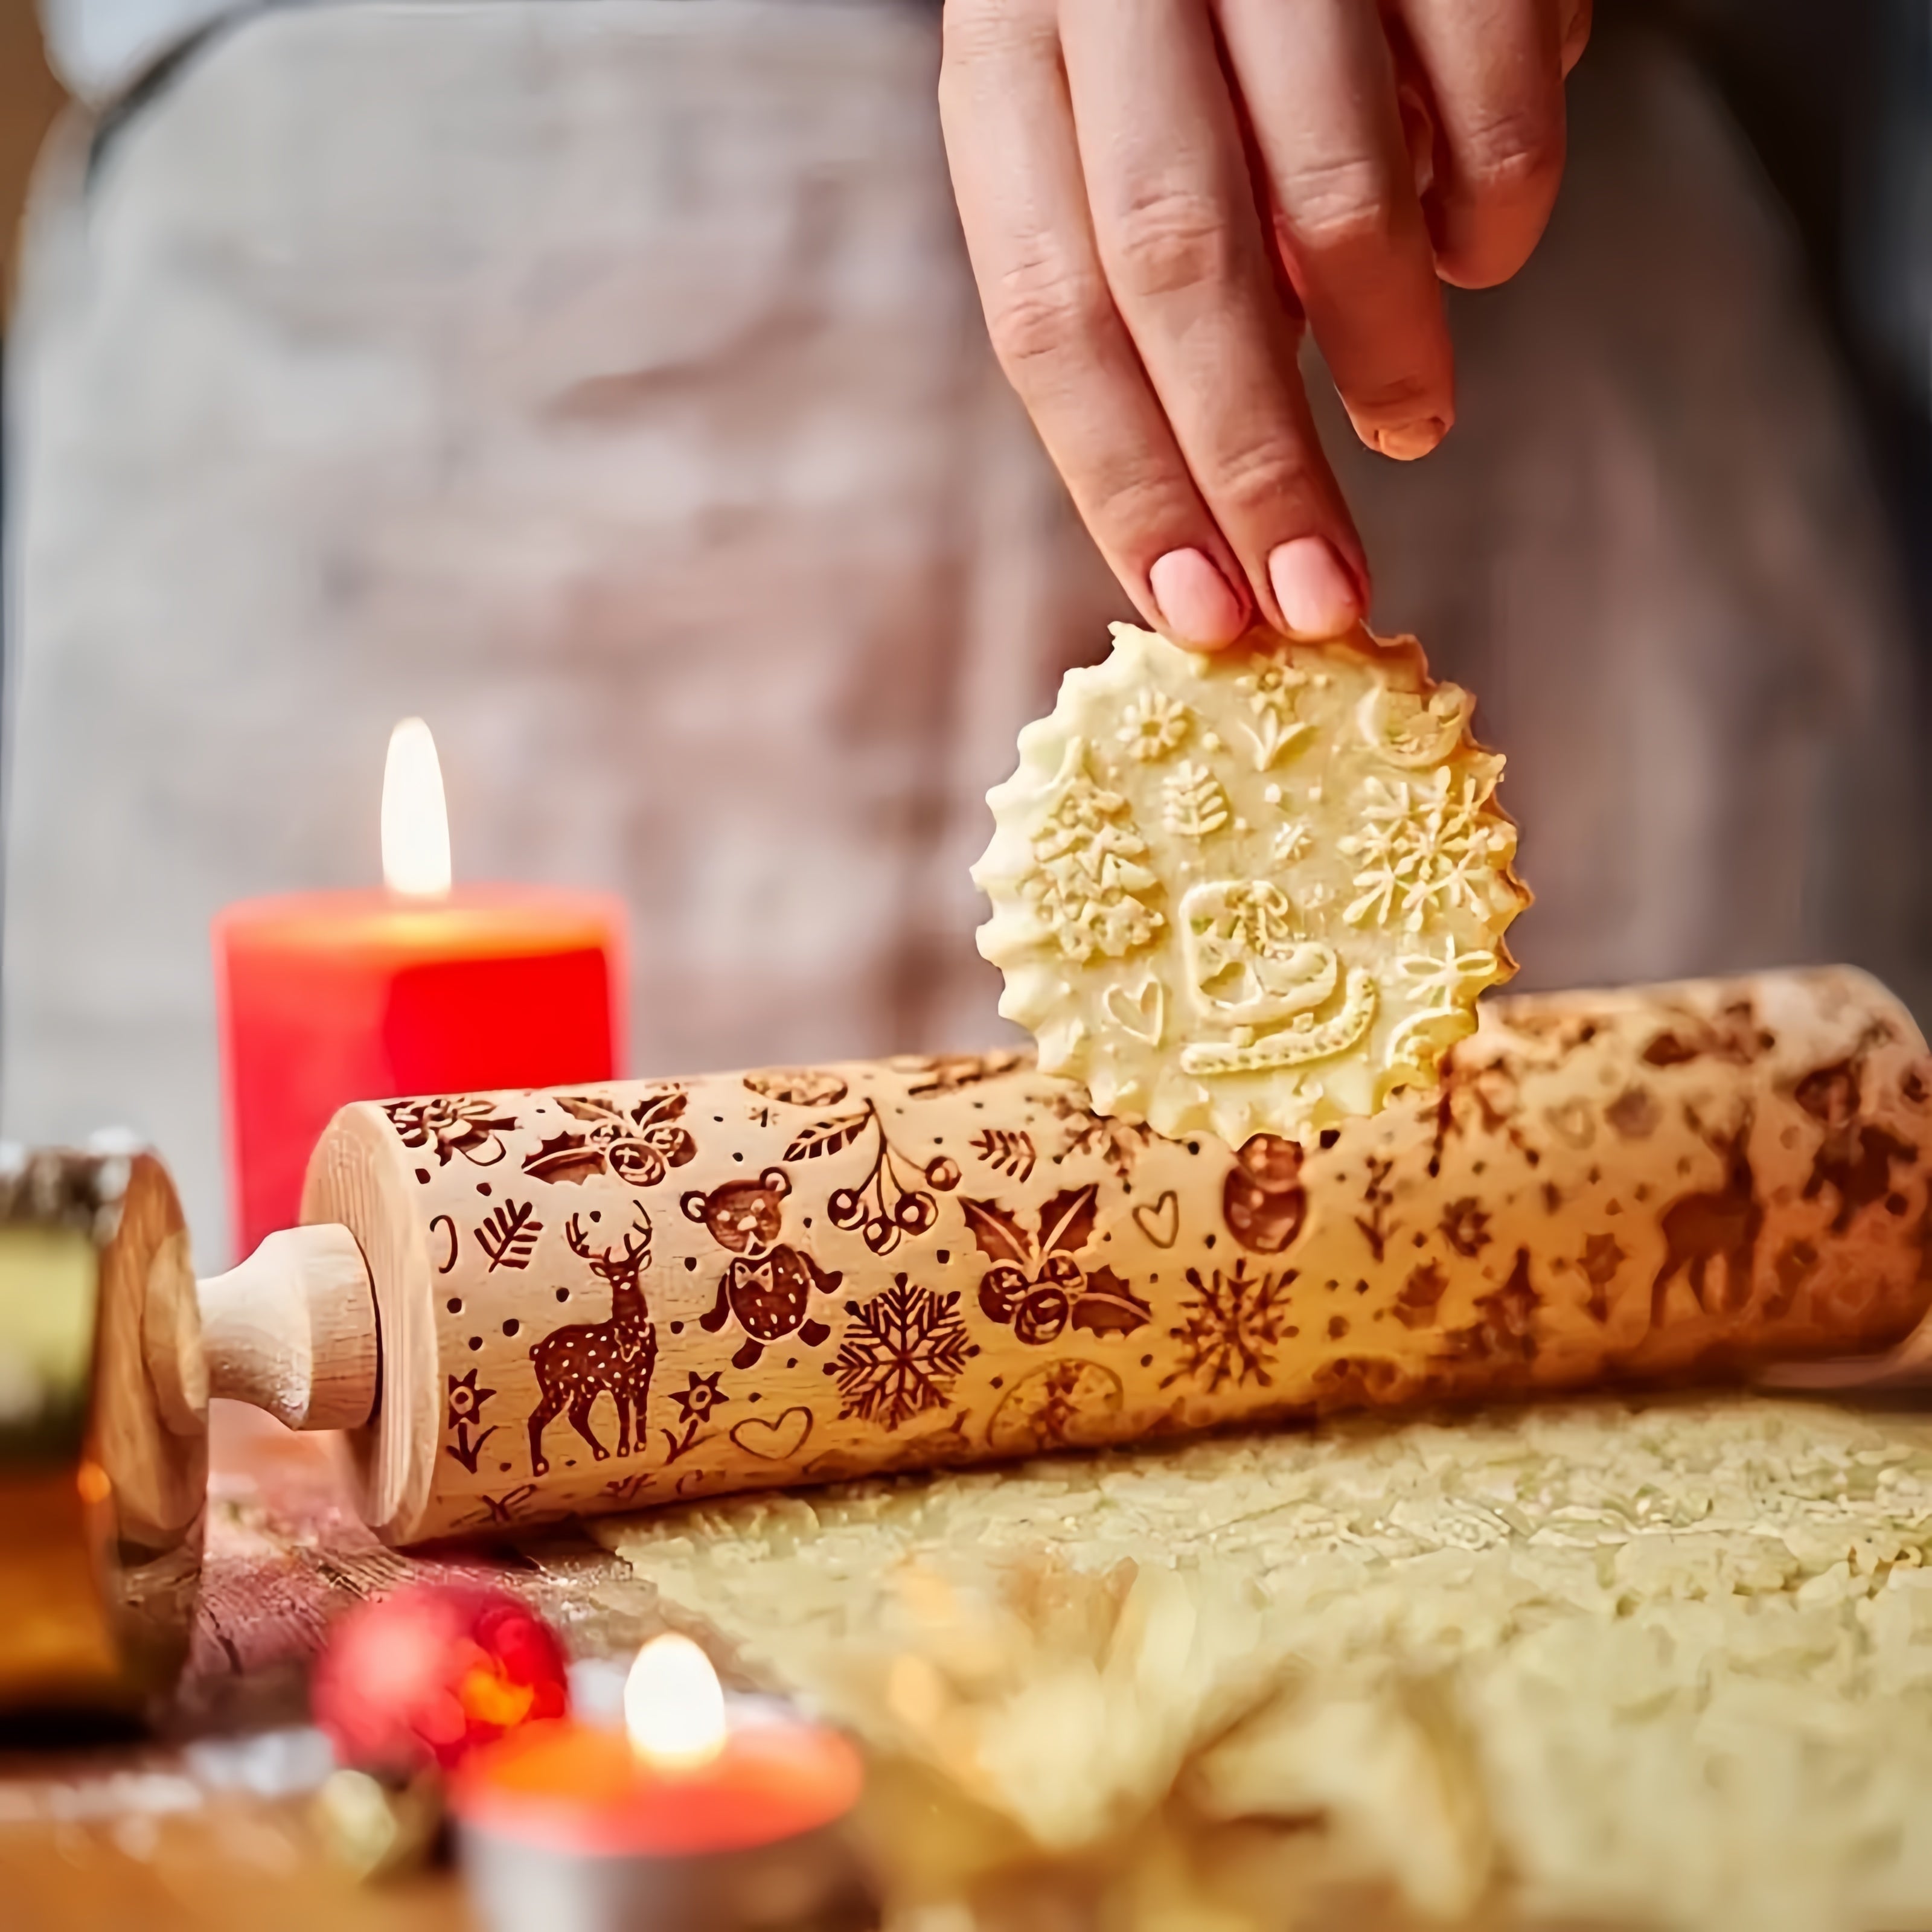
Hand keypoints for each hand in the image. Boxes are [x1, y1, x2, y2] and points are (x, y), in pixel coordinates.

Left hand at [940, 0, 1590, 646]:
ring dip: (1388, 353)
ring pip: (1339, 196)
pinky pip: (1494, 99)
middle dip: (1254, 462)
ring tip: (1409, 419)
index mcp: (1007, 50)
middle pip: (1174, 270)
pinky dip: (1498, 209)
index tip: (1200, 609)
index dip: (1124, 479)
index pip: (1044, 309)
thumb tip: (1216, 483)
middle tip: (1319, 595)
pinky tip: (1475, 244)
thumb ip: (1136, 265)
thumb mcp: (1107, 106)